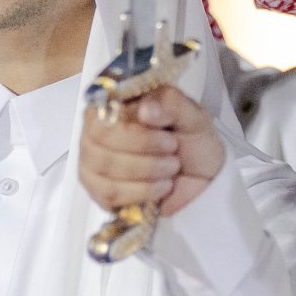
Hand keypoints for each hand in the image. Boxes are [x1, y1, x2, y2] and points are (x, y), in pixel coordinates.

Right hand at [78, 86, 224, 217]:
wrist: (202, 178)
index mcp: (115, 102)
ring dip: (147, 169)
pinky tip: (160, 186)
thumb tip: (146, 109)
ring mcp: (93, 161)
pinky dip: (142, 191)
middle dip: (144, 146)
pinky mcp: (98, 191)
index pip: (104, 109)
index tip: (165, 131)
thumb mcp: (192, 116)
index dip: (134, 124)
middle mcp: (96, 129)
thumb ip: (171, 104)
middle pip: (101, 136)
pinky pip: (109, 192)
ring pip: (105, 165)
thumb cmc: (191, 142)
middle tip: (172, 148)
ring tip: (170, 167)